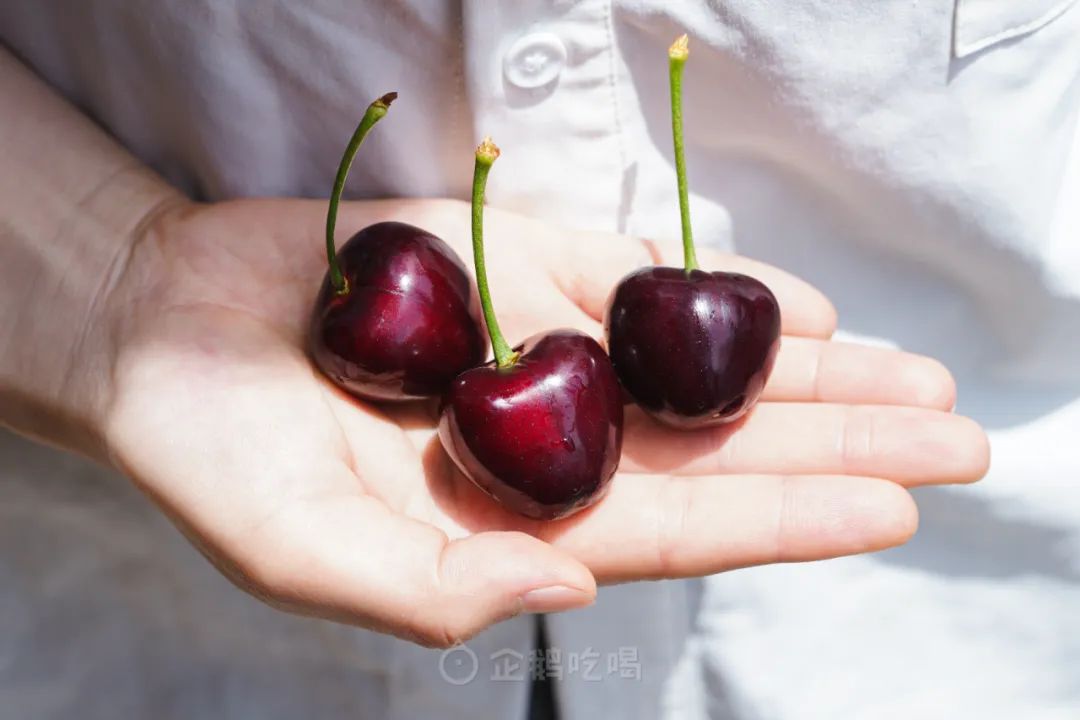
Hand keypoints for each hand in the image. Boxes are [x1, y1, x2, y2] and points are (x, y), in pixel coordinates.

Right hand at [97, 197, 987, 646]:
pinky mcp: (517, 270)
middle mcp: (550, 439)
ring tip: (914, 375)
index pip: (682, 528)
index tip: (895, 505)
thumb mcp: (303, 553)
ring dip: (811, 372)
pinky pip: (642, 281)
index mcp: (513, 518)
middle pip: (722, 447)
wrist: (160, 327)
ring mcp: (542, 350)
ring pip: (702, 366)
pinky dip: (724, 292)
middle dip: (841, 442)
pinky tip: (804, 308)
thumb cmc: (215, 453)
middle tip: (957, 436)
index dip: (788, 516)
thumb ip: (437, 589)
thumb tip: (572, 586)